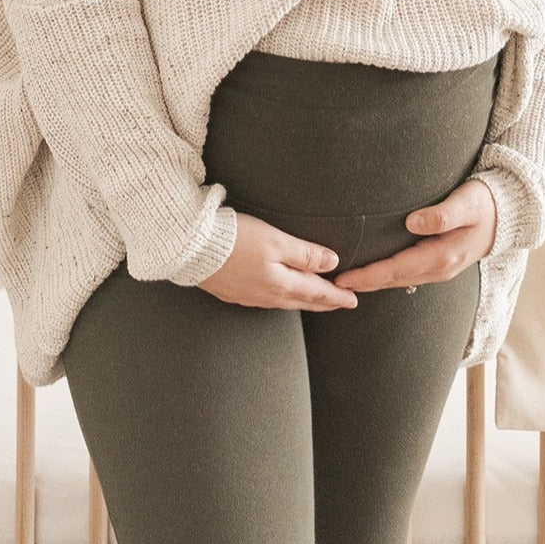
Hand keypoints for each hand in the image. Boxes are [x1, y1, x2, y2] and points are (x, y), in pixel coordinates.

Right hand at [198, 211, 358, 310]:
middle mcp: (267, 296)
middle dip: (324, 302)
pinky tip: (279, 294)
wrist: (191, 248)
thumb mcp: (277, 241)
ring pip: (285, 302)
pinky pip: (266, 300)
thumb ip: (305, 254)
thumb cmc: (235, 240)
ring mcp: (249, 297)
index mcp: (281, 284)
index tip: (353, 299)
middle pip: (303, 300)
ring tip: (315, 300)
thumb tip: (333, 263)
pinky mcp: (233, 292)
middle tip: (341, 304)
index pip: (317, 292)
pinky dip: (281, 298)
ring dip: (304, 301)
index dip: (337, 295)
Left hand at [333, 178, 497, 294]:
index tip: (343, 279)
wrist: (506, 215)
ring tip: (344, 283)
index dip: (368, 276)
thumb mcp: (467, 203)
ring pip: (398, 280)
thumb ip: (442, 214)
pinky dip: (386, 276)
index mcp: (443, 255)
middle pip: (393, 280)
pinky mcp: (437, 264)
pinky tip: (371, 274)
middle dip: (363, 283)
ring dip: (372, 282)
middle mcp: (439, 268)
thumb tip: (413, 222)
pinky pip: (406, 274)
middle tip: (330, 286)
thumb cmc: (484, 203)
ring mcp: (439, 269)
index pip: (397, 269)